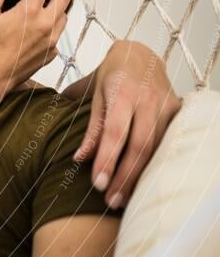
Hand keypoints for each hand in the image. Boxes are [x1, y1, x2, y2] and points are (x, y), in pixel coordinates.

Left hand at [73, 40, 181, 208]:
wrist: (140, 55)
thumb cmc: (110, 76)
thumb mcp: (94, 94)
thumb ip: (90, 127)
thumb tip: (79, 159)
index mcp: (122, 92)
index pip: (115, 131)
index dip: (107, 159)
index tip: (98, 184)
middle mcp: (148, 99)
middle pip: (139, 145)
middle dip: (125, 176)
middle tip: (111, 200)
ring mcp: (166, 106)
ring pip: (155, 148)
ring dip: (139, 176)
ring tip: (122, 198)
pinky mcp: (177, 111)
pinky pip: (166, 143)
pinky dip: (153, 164)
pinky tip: (142, 183)